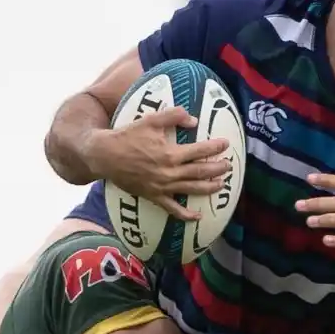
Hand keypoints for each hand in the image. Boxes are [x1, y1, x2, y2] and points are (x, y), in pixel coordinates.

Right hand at [87, 107, 230, 220]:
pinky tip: (198, 217)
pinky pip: (173, 209)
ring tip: (222, 184)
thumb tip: (193, 120)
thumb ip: (173, 116)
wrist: (105, 156)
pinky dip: (186, 215)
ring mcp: (162, 187)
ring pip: (192, 189)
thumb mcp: (150, 120)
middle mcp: (169, 172)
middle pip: (200, 172)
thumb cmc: (127, 136)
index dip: (215, 147)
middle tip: (229, 165)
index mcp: (171, 153)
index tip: (225, 144)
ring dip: (209, 188)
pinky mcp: (154, 196)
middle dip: (218, 169)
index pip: (200, 151)